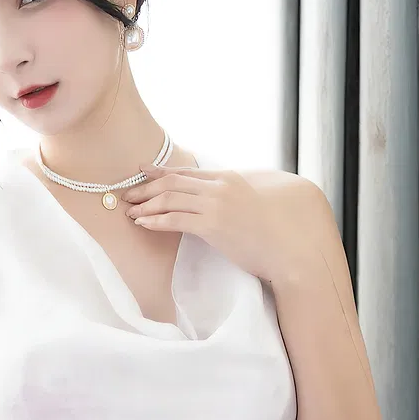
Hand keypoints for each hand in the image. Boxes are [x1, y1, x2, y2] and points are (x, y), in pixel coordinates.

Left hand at [121, 165, 277, 279]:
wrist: (291, 247)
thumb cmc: (276, 230)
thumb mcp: (254, 201)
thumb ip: (235, 194)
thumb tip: (221, 199)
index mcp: (229, 178)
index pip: (187, 172)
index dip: (161, 172)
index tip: (143, 172)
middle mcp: (220, 186)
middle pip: (173, 182)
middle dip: (146, 187)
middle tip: (128, 195)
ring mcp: (216, 204)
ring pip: (170, 198)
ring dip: (145, 204)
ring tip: (130, 212)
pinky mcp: (213, 225)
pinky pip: (175, 219)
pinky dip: (155, 220)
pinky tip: (143, 223)